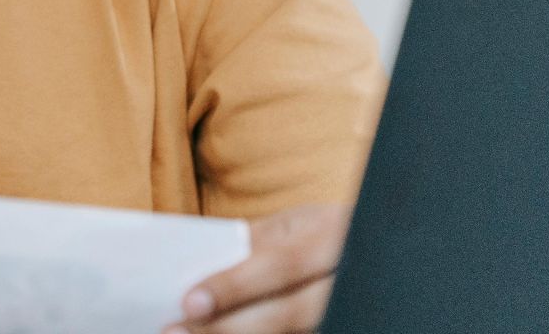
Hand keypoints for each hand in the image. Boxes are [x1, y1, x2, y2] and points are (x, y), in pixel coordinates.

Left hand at [165, 202, 349, 333]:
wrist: (373, 249)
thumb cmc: (322, 234)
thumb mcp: (295, 224)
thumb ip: (254, 242)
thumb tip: (197, 262)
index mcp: (335, 234)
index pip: (280, 264)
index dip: (234, 285)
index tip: (189, 302)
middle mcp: (349, 279)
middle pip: (289, 313)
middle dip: (229, 327)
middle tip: (174, 332)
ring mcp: (350, 311)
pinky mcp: (343, 326)